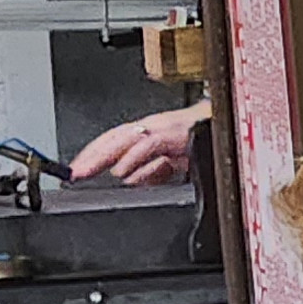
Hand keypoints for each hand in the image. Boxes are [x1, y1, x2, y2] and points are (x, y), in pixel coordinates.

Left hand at [71, 101, 208, 185]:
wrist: (231, 124)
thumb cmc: (205, 140)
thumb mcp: (174, 161)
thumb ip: (152, 170)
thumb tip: (130, 179)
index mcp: (149, 131)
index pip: (114, 141)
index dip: (93, 155)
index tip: (76, 171)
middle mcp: (153, 125)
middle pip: (113, 138)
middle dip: (90, 155)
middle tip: (72, 173)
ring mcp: (164, 127)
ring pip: (125, 138)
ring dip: (102, 156)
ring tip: (85, 170)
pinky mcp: (177, 133)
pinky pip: (150, 145)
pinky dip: (134, 158)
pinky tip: (121, 171)